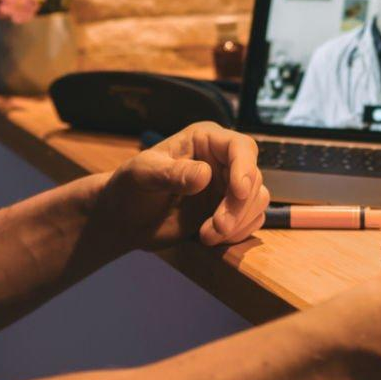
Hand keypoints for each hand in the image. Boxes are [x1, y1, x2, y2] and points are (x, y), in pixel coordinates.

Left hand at [95, 122, 268, 250]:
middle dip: (238, 206)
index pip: (240, 147)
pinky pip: (250, 220)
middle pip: (253, 178)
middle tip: (216, 228)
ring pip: (256, 201)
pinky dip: (237, 233)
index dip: (245, 168)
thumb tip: (205, 175)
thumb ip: (172, 173)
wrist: (123, 220)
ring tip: (207, 236)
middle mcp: (222, 161)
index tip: (239, 192)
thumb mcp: (143, 174)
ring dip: (238, 222)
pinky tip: (211, 239)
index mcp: (205, 140)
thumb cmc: (129, 187)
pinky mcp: (228, 211)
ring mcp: (227, 187)